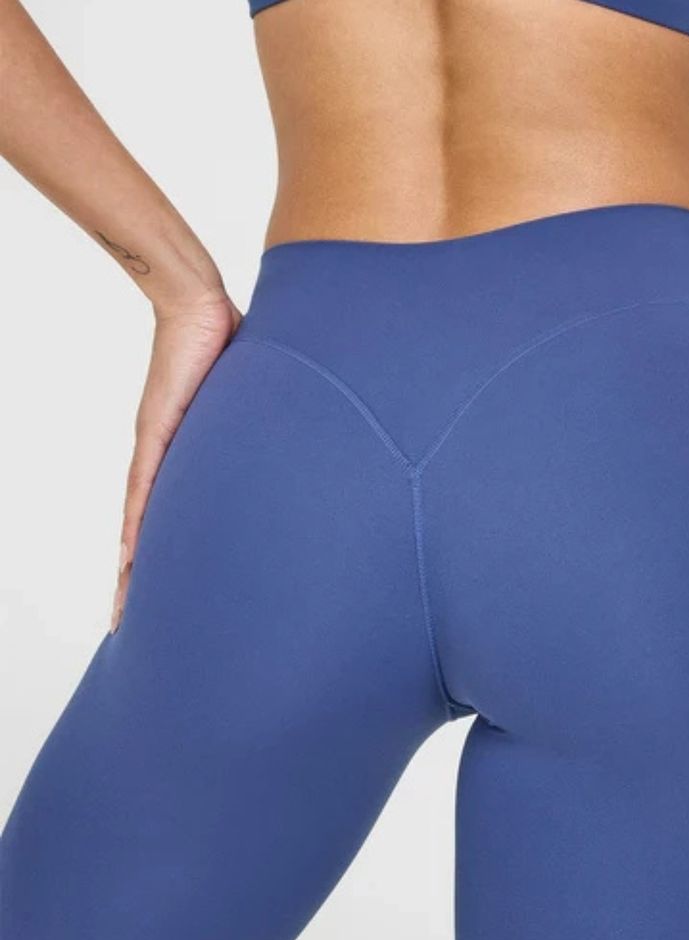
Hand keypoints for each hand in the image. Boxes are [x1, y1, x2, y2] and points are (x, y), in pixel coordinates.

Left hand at [110, 289, 241, 631]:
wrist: (197, 308)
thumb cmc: (229, 349)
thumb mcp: (252, 402)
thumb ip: (264, 426)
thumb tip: (301, 439)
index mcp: (187, 460)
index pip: (169, 519)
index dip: (162, 557)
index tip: (160, 592)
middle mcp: (167, 462)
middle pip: (146, 533)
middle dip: (139, 579)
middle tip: (132, 621)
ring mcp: (159, 450)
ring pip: (138, 524)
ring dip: (132, 569)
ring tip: (125, 609)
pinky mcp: (159, 435)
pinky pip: (144, 493)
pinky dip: (136, 530)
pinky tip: (129, 562)